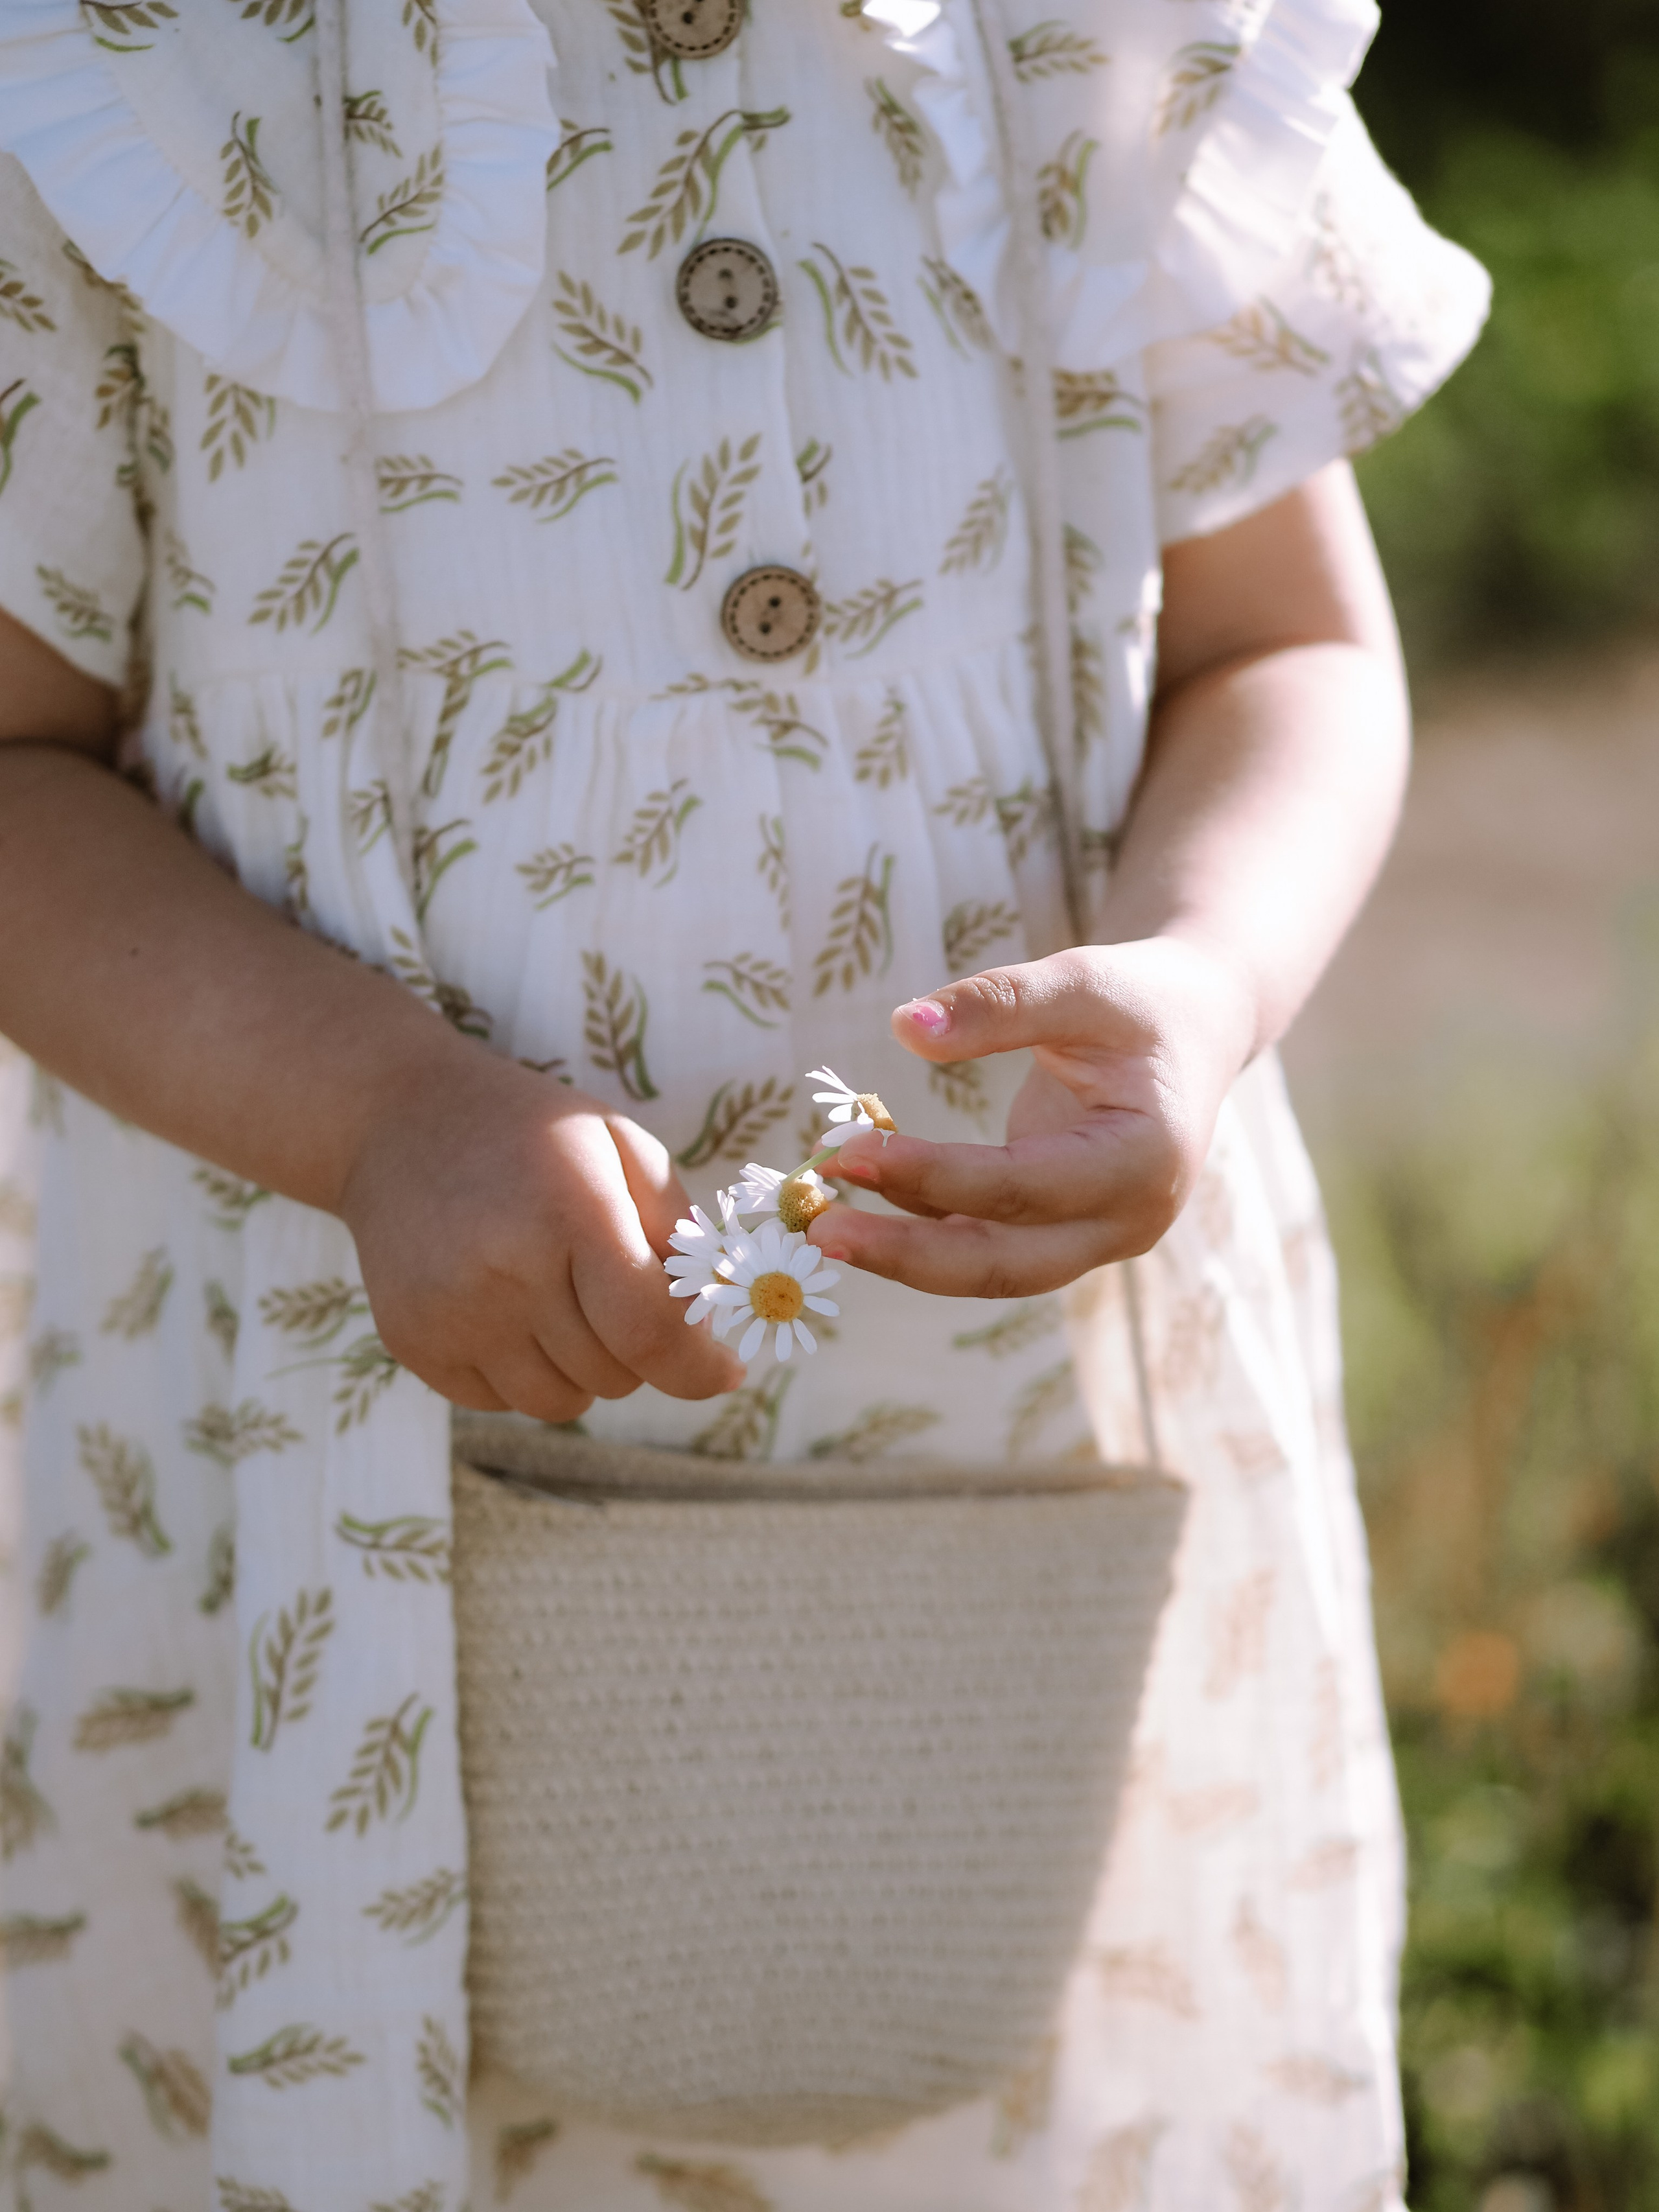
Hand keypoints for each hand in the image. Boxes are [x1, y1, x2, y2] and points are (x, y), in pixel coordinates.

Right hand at [339, 1042, 742, 1419]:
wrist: (397, 1119)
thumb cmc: (534, 1134)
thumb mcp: (623, 1147)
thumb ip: (680, 1233)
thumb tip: (714, 1329)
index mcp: (572, 1211)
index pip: (650, 1333)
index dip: (699, 1368)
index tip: (723, 1368)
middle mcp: (505, 1269)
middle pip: (614, 1375)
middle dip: (638, 1350)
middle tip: (618, 1294)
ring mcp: (452, 1313)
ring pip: (561, 1404)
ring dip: (584, 1370)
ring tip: (561, 1297)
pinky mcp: (414, 1343)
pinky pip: (502, 1404)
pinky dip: (525, 1374)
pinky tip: (509, 1308)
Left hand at [806, 936, 1256, 1296]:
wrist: (1195, 1031)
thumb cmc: (1141, 999)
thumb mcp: (1081, 980)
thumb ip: (1000, 1002)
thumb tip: (903, 1027)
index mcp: (1145, 1159)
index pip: (1023, 1186)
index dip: (931, 1175)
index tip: (847, 1153)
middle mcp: (1127, 1219)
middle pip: (1006, 1263)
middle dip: (908, 1254)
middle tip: (819, 1231)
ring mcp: (1097, 1237)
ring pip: (992, 1271)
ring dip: (906, 1256)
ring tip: (823, 1229)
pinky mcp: (1064, 1234)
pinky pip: (986, 1246)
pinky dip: (922, 1231)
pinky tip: (858, 1210)